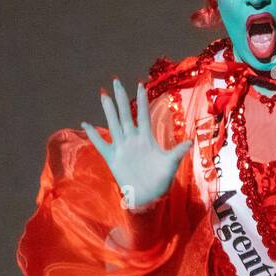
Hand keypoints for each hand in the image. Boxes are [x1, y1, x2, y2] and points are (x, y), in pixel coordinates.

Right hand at [82, 78, 193, 208]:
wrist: (148, 195)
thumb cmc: (160, 180)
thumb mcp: (170, 164)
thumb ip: (178, 152)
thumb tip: (190, 142)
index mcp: (146, 138)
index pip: (143, 114)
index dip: (141, 100)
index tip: (139, 84)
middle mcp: (132, 139)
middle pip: (125, 114)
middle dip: (121, 98)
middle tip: (115, 81)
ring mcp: (121, 147)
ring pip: (113, 124)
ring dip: (108, 110)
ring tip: (103, 95)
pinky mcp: (113, 158)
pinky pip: (101, 144)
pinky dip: (93, 135)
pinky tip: (85, 124)